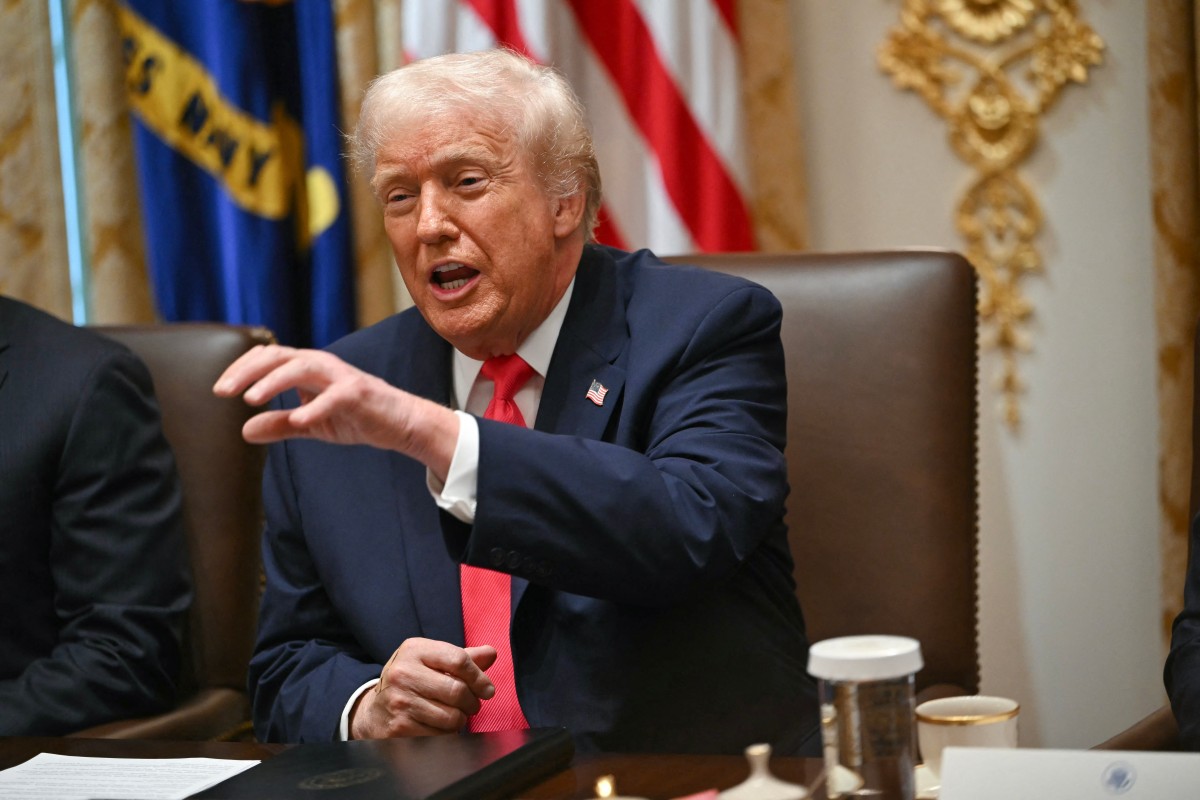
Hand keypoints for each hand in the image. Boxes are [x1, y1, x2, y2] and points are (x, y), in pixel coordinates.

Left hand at [212, 344, 457, 474]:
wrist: (399, 423)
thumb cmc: (356, 417)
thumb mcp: (311, 423)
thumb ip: (280, 424)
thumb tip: (244, 431)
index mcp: (307, 368)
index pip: (268, 358)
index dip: (241, 369)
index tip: (219, 390)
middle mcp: (321, 365)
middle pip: (279, 356)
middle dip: (248, 371)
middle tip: (224, 391)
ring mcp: (340, 377)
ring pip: (302, 367)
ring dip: (274, 381)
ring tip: (251, 398)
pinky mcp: (358, 394)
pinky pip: (334, 397)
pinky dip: (315, 407)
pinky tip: (298, 418)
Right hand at [349, 638, 497, 738]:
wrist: (375, 710)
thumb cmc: (412, 680)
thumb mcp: (431, 661)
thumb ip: (462, 657)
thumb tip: (491, 653)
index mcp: (414, 650)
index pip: (458, 659)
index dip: (479, 677)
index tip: (487, 689)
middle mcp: (404, 673)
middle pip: (457, 690)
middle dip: (473, 702)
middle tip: (472, 705)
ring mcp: (400, 701)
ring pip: (451, 716)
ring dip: (461, 719)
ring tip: (456, 715)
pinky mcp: (400, 727)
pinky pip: (440, 734)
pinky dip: (447, 733)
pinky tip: (440, 725)